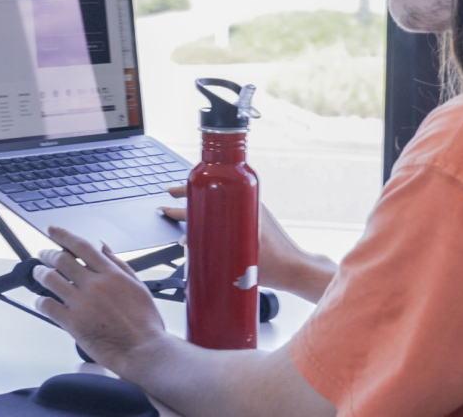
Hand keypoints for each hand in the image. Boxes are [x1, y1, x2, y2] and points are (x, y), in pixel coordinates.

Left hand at [32, 226, 168, 375]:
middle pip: (62, 260)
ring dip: (40, 274)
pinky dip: (40, 302)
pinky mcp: (74, 323)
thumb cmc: (145, 323)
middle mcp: (95, 285)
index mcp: (111, 274)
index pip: (82, 246)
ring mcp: (82, 304)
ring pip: (51, 279)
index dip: (63, 235)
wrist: (144, 350)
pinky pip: (48, 306)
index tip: (53, 231)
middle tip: (42, 254)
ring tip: (38, 273)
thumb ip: (119, 265)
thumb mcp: (137, 286)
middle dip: (48, 253)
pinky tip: (40, 302)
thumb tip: (103, 248)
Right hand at [160, 185, 334, 301]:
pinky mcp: (258, 216)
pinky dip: (217, 206)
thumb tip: (189, 247)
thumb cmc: (274, 268)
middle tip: (170, 193)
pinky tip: (209, 214)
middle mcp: (248, 205)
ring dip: (203, 200)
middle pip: (212, 195)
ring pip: (221, 199)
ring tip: (185, 200)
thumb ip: (212, 252)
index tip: (165, 207)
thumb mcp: (236, 261)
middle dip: (189, 194)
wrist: (297, 269)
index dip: (180, 207)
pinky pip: (232, 206)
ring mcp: (254, 209)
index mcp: (241, 213)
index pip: (205, 205)